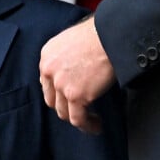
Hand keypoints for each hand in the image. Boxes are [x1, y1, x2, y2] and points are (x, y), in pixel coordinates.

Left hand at [39, 16, 115, 133]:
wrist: (112, 34)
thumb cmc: (101, 33)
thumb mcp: (74, 40)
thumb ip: (67, 57)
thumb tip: (75, 70)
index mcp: (47, 56)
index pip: (47, 82)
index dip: (58, 93)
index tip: (69, 98)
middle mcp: (49, 70)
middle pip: (52, 99)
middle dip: (65, 107)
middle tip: (80, 110)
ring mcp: (61, 84)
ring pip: (64, 112)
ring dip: (77, 118)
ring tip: (90, 121)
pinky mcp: (76, 95)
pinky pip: (78, 119)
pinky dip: (87, 126)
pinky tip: (96, 126)